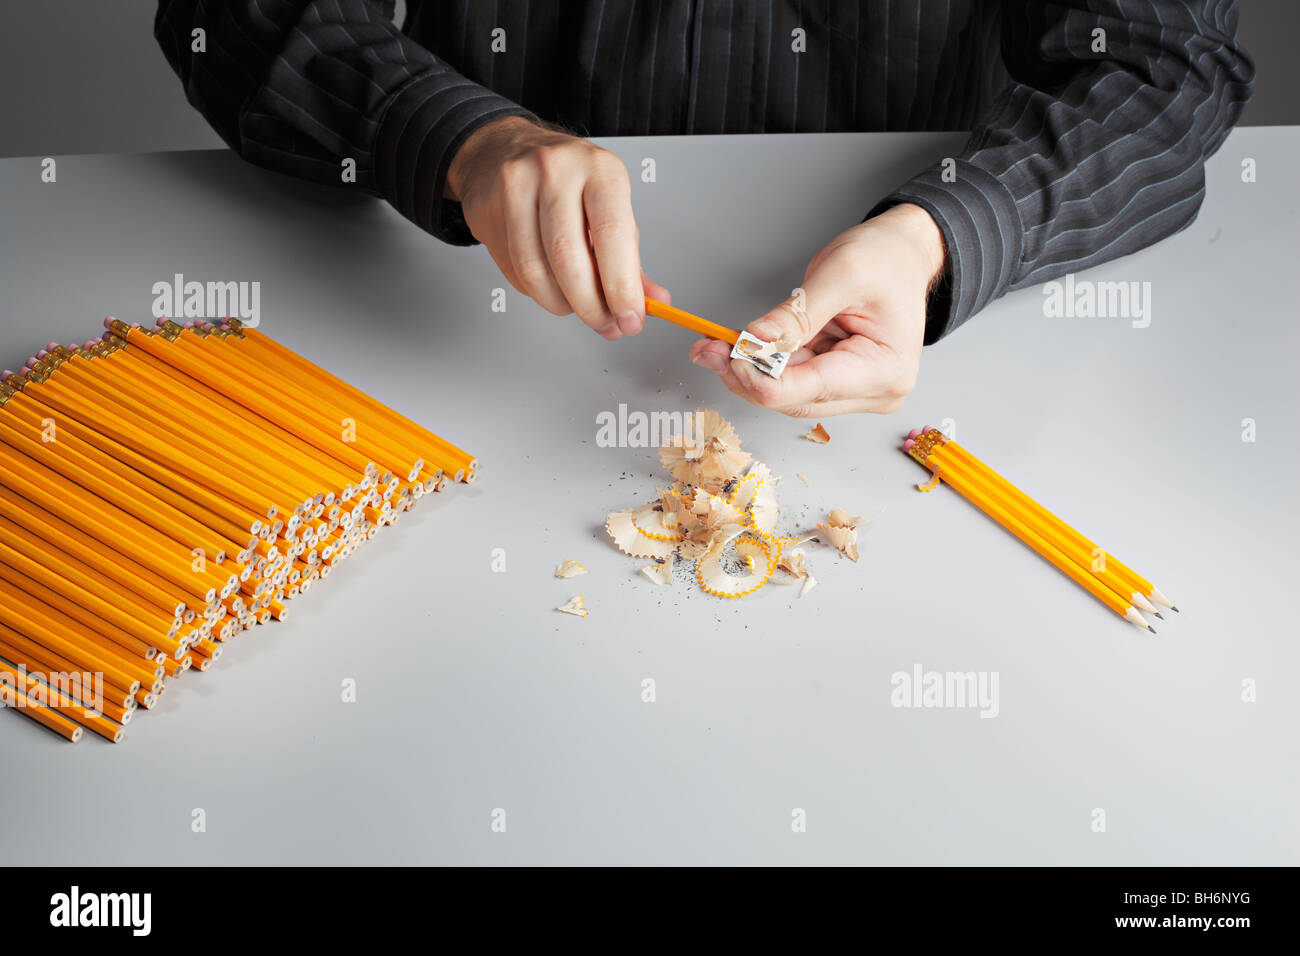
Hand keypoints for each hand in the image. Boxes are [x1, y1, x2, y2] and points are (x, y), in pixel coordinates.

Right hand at [446, 115, 668, 338]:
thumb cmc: (568, 182)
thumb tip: (654, 304)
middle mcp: (556, 170)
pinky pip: (512, 270)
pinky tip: (548, 284)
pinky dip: (535, 291)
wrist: (505, 148)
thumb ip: (630, 259)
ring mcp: (515, 186)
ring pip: (535, 271)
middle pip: (569, 259)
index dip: (622, 287)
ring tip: (576, 306)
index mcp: (600, 169)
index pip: (612, 235)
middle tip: (605, 325)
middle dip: (591, 306)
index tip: (630, 319)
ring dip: (560, 304)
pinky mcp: (486, 207)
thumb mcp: (610, 208)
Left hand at [689, 203, 945, 415]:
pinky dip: (764, 364)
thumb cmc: (885, 260)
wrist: (902, 254)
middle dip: (747, 374)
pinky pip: (792, 380)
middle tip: (707, 348)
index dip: (759, 377)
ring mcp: (856, 391)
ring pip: (787, 393)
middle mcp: (874, 391)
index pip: (807, 389)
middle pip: (793, 399)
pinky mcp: (838, 383)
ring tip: (718, 344)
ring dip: (750, 370)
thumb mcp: (841, 274)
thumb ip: (796, 314)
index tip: (726, 353)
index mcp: (884, 370)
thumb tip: (754, 341)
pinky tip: (741, 347)